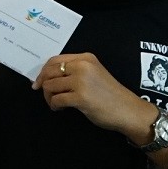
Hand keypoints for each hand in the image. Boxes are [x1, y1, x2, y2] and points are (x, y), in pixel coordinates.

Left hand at [32, 53, 158, 141]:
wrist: (129, 110)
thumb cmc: (111, 94)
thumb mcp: (93, 74)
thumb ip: (74, 71)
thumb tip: (45, 77)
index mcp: (85, 58)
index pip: (54, 60)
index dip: (43, 72)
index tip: (38, 82)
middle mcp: (82, 66)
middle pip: (49, 72)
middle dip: (43, 85)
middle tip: (47, 96)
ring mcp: (81, 81)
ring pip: (49, 86)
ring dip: (49, 97)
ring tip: (57, 104)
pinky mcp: (80, 97)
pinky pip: (55, 99)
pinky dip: (54, 105)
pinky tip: (61, 109)